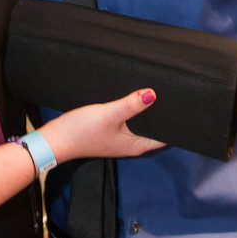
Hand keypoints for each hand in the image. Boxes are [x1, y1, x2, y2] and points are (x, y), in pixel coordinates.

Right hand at [41, 89, 164, 162]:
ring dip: (145, 111)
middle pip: (155, 128)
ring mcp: (121, 139)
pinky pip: (129, 122)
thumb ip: (131, 104)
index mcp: (137, 145)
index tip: (180, 105)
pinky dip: (133, 112)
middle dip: (160, 113)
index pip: (166, 136)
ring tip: (152, 92)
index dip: (174, 121)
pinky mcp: (111, 133)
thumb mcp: (109, 114)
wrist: (55, 139)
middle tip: (169, 93)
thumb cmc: (81, 131)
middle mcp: (132, 144)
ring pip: (141, 124)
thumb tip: (153, 94)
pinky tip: (131, 100)